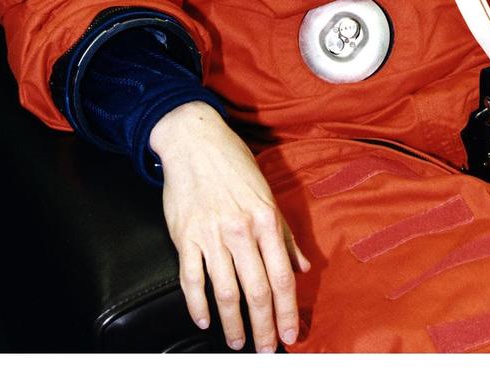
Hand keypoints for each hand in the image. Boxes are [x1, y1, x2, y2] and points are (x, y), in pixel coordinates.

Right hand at [149, 101, 310, 351]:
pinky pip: (191, 279)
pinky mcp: (185, 236)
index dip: (287, 310)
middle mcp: (241, 229)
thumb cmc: (233, 164)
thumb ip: (286, 234)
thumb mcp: (267, 193)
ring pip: (225, 291)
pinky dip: (197, 305)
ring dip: (233, 323)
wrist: (194, 140)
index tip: (291, 333)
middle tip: (266, 349)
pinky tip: (204, 321)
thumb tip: (304, 267)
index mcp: (266, 219)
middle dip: (263, 326)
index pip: (282, 276)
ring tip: (237, 342)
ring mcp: (211, 234)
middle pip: (256, 290)